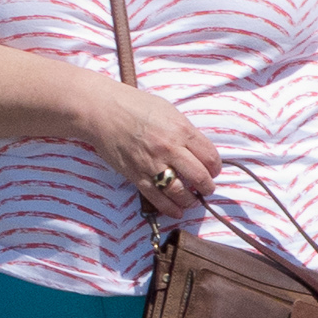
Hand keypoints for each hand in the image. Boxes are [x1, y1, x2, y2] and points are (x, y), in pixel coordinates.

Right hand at [76, 76, 223, 217]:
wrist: (102, 110)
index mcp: (181, 130)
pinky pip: (157, 198)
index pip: (210, 156)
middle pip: (199, 177)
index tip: (213, 171)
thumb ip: (185, 131)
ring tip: (193, 201)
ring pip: (180, 192)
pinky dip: (170, 208)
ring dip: (190, 200)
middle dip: (207, 186)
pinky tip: (177, 211)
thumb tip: (199, 151)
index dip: (216, 168)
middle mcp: (169, 148)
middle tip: (207, 188)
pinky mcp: (136, 175)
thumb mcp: (168, 111)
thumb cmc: (135, 106)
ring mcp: (152, 163)